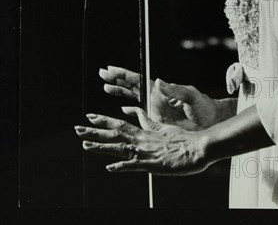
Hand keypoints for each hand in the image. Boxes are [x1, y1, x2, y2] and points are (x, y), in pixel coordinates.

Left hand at [74, 107, 209, 174]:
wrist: (198, 147)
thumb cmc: (183, 140)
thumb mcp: (162, 127)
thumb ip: (147, 121)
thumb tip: (133, 111)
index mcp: (145, 132)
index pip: (120, 124)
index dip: (104, 120)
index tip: (89, 116)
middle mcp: (143, 140)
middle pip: (115, 134)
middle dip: (95, 131)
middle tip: (77, 128)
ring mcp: (146, 152)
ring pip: (120, 148)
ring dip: (102, 147)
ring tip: (85, 145)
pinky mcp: (153, 164)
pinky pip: (135, 165)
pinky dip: (122, 166)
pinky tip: (110, 168)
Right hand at [99, 66, 225, 129]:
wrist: (211, 121)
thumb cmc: (203, 107)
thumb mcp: (190, 96)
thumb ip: (175, 89)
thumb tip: (158, 81)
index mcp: (160, 90)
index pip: (138, 79)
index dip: (124, 74)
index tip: (110, 68)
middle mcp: (155, 97)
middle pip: (132, 86)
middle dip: (117, 79)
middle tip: (102, 73)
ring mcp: (156, 108)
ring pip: (133, 98)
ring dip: (120, 92)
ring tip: (106, 86)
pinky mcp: (159, 120)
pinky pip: (140, 113)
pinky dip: (130, 111)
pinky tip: (123, 110)